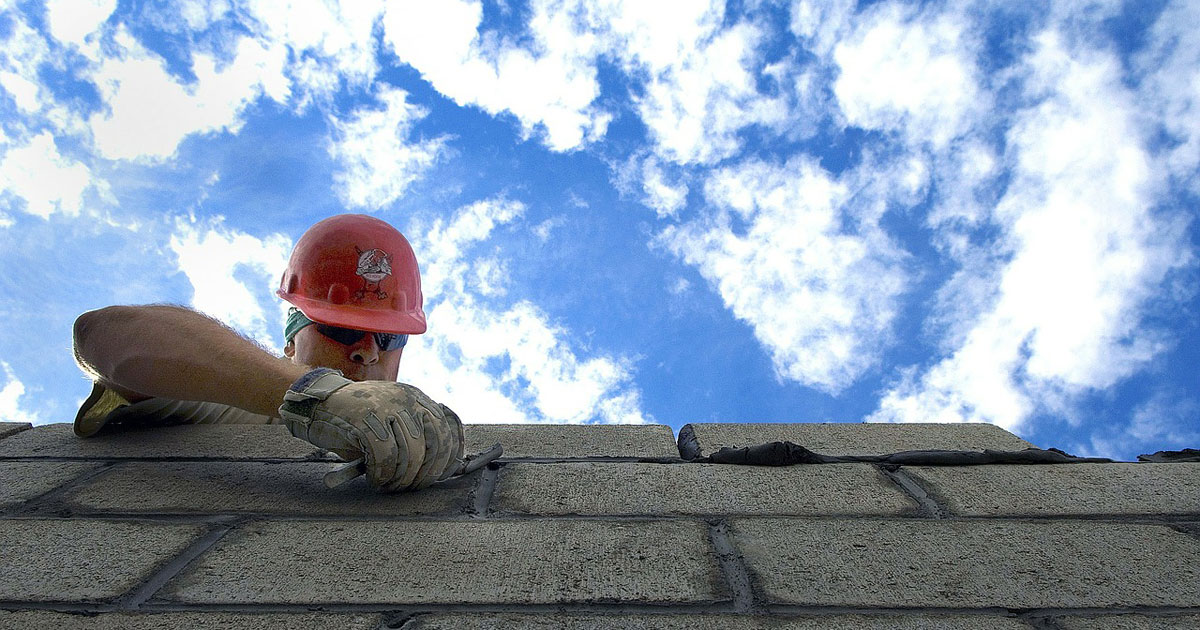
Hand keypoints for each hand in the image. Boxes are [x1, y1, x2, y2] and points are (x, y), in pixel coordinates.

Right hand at [278, 368, 463, 490]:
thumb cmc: (356, 422)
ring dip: (402, 478)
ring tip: (389, 485)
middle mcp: (407, 399)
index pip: (449, 427)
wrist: (317, 404)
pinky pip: (386, 455)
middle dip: (427, 473)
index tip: (442, 475)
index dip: (450, 456)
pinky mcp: (366, 418)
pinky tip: (375, 479)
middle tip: (410, 487)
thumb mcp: (392, 422)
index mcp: (417, 398)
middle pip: (436, 443)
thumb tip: (441, 469)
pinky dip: (383, 474)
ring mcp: (387, 406)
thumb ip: (416, 437)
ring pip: (413, 452)